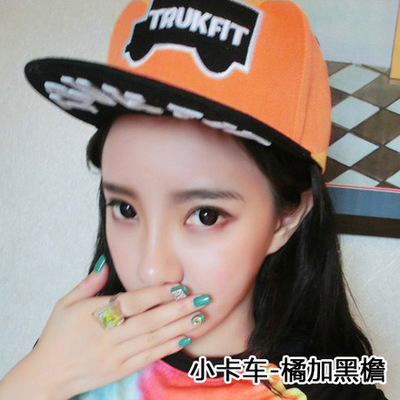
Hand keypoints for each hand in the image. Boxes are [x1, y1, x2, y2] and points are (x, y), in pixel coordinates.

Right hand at [0, 262, 208, 399]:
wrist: (46, 375)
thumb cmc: (57, 335)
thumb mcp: (64, 304)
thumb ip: (88, 284)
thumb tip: (105, 264)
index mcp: (96, 315)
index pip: (133, 302)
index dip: (158, 294)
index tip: (179, 286)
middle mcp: (110, 336)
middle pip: (150, 321)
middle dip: (179, 309)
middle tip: (202, 299)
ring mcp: (117, 355)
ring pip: (154, 339)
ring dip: (180, 327)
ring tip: (200, 316)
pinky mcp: (121, 369)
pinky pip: (149, 356)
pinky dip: (169, 347)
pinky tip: (185, 338)